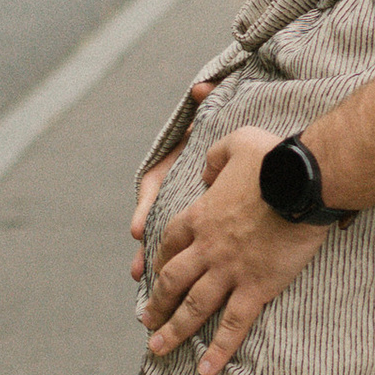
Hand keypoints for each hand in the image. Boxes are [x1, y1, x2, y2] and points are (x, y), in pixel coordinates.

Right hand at [129, 81, 213, 282]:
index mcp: (171, 169)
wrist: (236, 141)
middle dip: (147, 249)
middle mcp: (173, 193)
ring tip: (146, 287)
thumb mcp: (214, 116)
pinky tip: (175, 286)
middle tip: (138, 272)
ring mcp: (185, 212)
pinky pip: (186, 248)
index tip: (137, 228)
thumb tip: (202, 87)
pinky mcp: (199, 226)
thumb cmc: (222, 131)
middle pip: (154, 224)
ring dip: (156, 265)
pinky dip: (179, 265)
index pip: (152, 188)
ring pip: (167, 241)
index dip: (144, 209)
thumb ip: (205, 102)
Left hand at [140, 124, 330, 374]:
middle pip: (172, 281)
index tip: (152, 274)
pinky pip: (233, 324)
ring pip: (194, 307)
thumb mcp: (238, 143)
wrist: (307, 182)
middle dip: (156, 304)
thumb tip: (206, 172)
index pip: (169, 243)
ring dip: (173, 331)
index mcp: (201, 215)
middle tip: (146, 321)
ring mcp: (230, 270)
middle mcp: (208, 247)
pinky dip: (219, 349)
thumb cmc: (277, 159)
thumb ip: (215, 157)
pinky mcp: (256, 287)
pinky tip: (205, 370)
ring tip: (158, 349)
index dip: (158, 261)